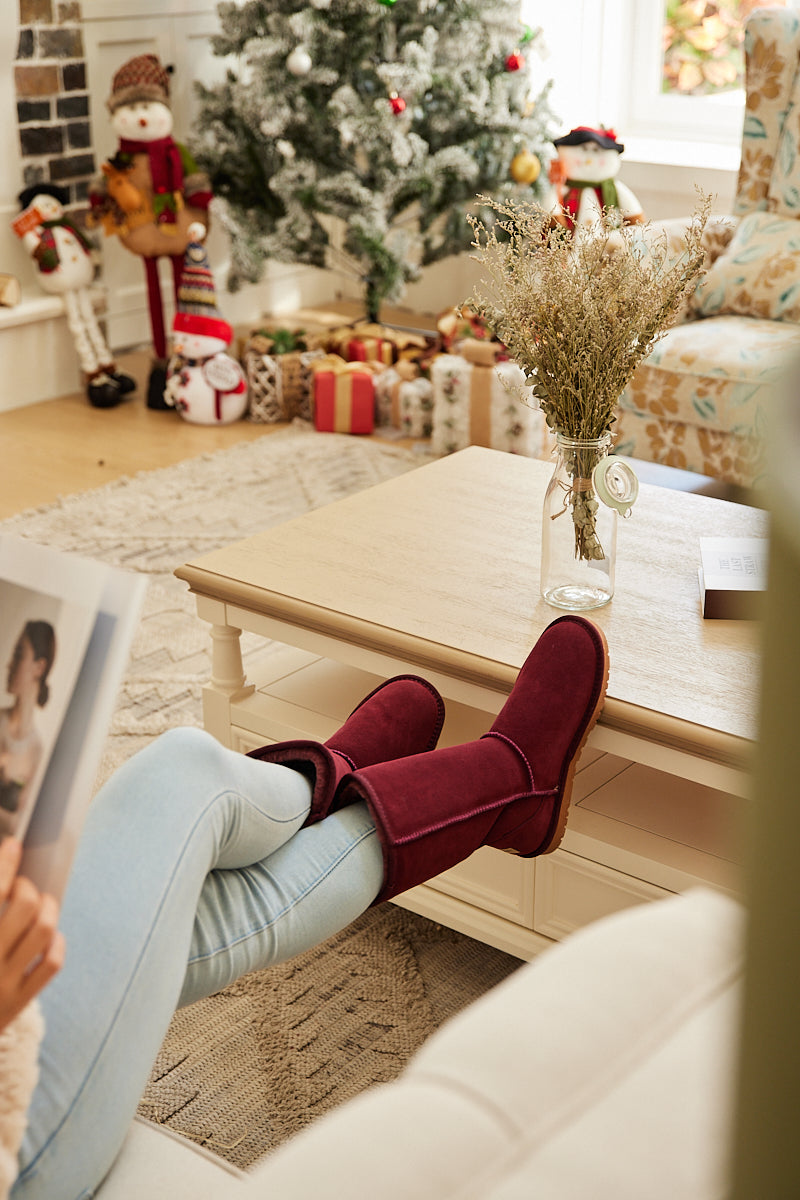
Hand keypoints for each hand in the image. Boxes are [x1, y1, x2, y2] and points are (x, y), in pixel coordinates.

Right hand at [0, 838, 63, 1032]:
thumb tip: (4, 876)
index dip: (5, 864)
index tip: (13, 845)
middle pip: (24, 905)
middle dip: (26, 887)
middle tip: (20, 888)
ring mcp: (2, 984)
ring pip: (44, 929)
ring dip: (46, 908)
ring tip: (38, 905)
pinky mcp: (18, 1002)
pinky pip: (52, 962)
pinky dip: (55, 942)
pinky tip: (46, 935)